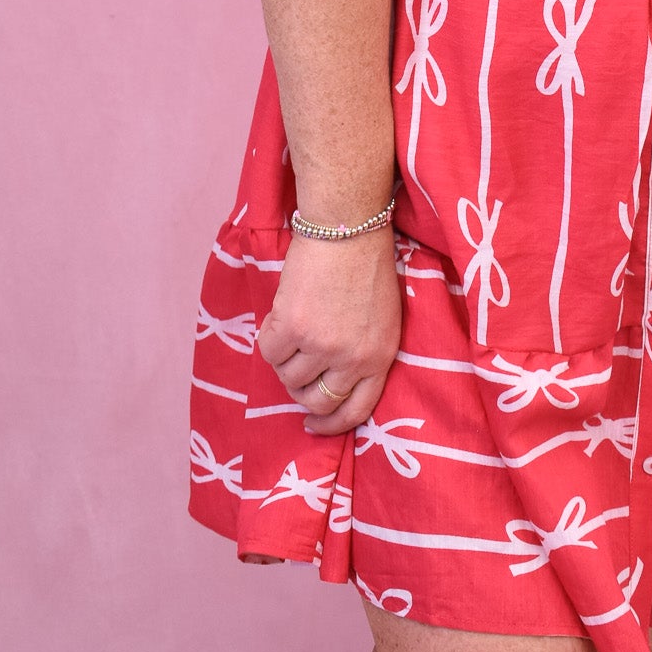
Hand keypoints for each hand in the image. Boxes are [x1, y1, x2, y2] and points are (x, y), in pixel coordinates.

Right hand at [257, 226, 401, 435]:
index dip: (330, 424)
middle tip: (296, 364)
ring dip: (285, 358)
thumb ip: (363, 354)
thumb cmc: (366, 265)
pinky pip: (269, 352)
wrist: (347, 226)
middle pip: (315, 400)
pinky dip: (269, 336)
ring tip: (294, 327)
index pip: (355, 411)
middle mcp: (353, 358)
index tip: (312, 424)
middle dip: (300, 388)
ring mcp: (322, 345)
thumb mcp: (383, 319)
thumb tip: (329, 382)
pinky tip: (281, 315)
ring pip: (288, 376)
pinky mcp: (293, 327)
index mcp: (380, 357)